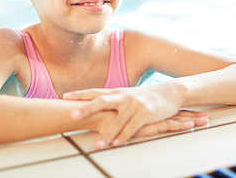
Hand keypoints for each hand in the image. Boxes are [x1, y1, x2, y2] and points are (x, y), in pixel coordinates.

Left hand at [63, 84, 195, 147]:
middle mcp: (124, 97)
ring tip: (97, 144)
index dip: (80, 94)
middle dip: (86, 109)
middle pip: (101, 102)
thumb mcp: (129, 95)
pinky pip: (132, 127)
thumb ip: (114, 101)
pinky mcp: (146, 113)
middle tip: (72, 116)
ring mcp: (134, 105)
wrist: (171, 91)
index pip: (95, 92)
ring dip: (107, 133)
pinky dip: (124, 136)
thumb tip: (96, 105)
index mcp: (118, 93)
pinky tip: (116, 143)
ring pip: (117, 120)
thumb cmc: (147, 96)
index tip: (65, 96)